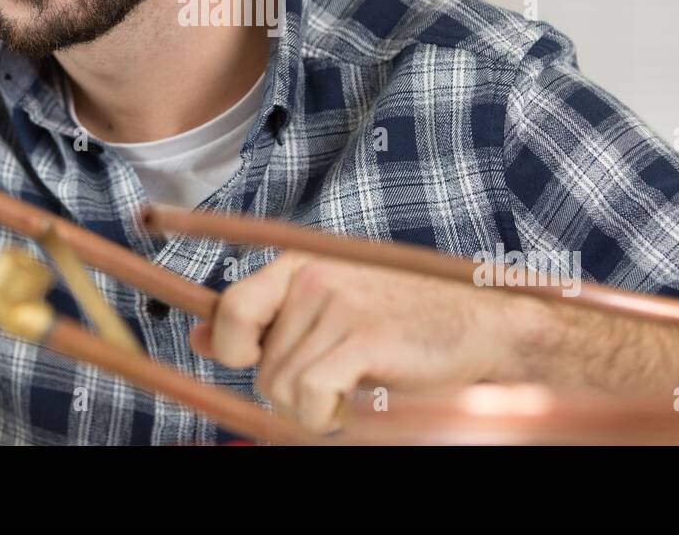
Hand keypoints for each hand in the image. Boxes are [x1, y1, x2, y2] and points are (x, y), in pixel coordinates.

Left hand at [188, 253, 526, 432]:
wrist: (481, 324)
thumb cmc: (403, 320)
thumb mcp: (326, 308)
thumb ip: (264, 319)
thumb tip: (196, 338)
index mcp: (300, 263)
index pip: (230, 309)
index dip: (232, 348)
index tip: (253, 362)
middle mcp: (313, 276)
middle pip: (259, 365)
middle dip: (289, 388)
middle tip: (332, 381)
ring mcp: (339, 303)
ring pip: (283, 387)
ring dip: (312, 407)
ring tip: (349, 390)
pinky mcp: (364, 336)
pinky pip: (311, 395)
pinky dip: (326, 416)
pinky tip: (354, 403)